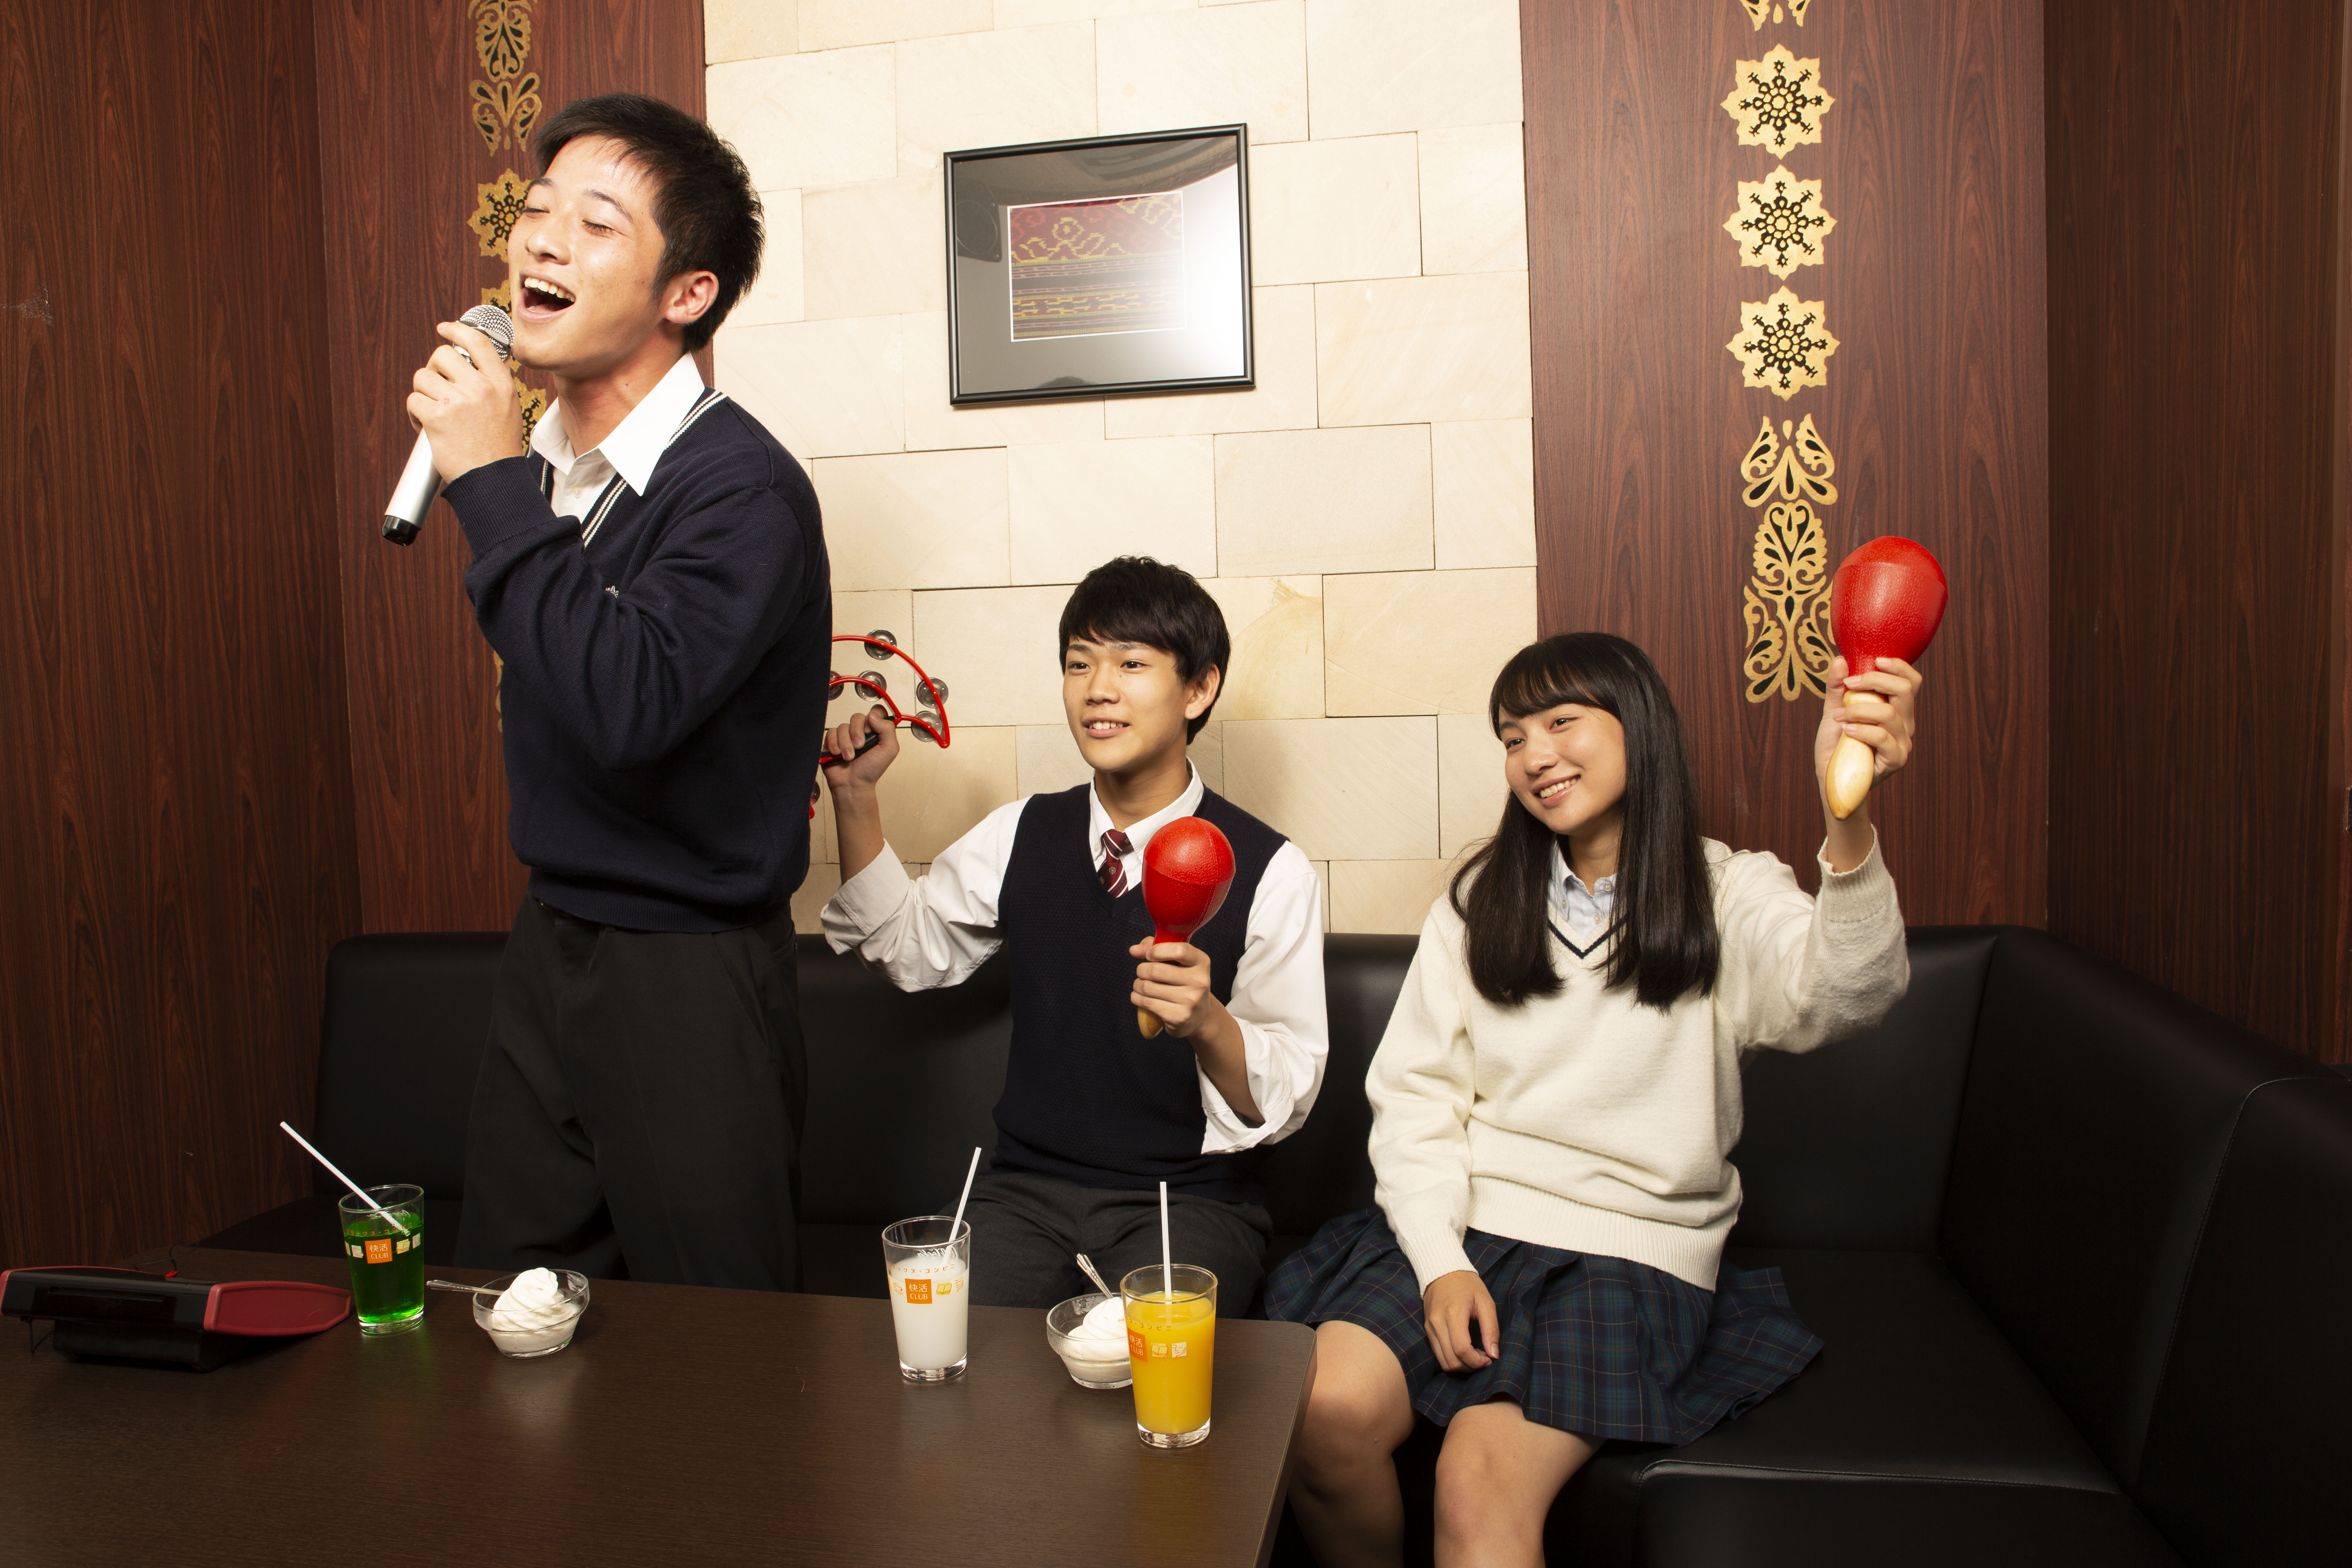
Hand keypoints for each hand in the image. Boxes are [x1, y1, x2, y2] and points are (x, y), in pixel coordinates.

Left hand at [404, 320, 523, 483]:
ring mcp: (458, 401)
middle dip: (434, 369)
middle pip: (442, 355)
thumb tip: (471, 360)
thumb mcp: (508, 408)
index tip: (445, 328)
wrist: (492, 481)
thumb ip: (492, 383)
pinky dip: (414, 414)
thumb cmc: (498, 449)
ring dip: (422, 393)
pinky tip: (426, 426)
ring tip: (433, 412)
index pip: (477, 341)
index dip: (457, 329)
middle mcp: (481, 388)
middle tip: (438, 388)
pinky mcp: (437, 417)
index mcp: (501, 383)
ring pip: (422, 377)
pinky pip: (413, 400)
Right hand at [820, 703, 898, 791]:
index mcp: (876, 730)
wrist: (853, 784)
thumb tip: (874, 715)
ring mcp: (846, 735)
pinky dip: (834, 744)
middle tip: (859, 747)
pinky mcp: (833, 740)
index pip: (876, 711)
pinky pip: (830, 732)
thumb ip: (888, 729)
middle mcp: (861, 730)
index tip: (870, 730)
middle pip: (857, 717)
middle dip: (857, 733)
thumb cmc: (871, 770)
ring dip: (845, 743)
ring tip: (848, 757)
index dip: (873, 717)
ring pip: (843, 726)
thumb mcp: (889, 750)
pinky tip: (837, 754)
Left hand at [1129, 939, 1219, 1037]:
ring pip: (1147, 987)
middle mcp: (1199, 981)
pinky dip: (1136, 998)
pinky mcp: (1179, 1017)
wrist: (1199, 1015)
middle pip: (1156, 970)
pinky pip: (1147, 1003)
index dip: (1158, 950)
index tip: (1149, 955)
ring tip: (1141, 985)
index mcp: (1201, 962)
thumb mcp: (1177, 961)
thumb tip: (1134, 950)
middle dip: (1141, 970)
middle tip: (1142, 973)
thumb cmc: (1183, 982)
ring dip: (1137, 984)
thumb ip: (1156, 947)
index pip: (1179, 950)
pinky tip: (1141, 997)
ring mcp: (1191, 1001)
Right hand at [1422, 1269, 1498, 1371]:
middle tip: (1484, 1358)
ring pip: (1443, 1362)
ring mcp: (1429, 1328)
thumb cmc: (1468, 1285)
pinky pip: (1438, 1354)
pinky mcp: (1427, 1330)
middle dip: (1471, 1367)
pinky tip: (1464, 1351)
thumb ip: (1491, 1329)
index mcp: (1452, 1314)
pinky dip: (1452, 1359)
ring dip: (1461, 1366)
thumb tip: (1494, 1355)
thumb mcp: (1485, 1303)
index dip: (1477, 1361)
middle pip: (1452, 1361)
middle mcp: (1437, 1324)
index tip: (1489, 1358)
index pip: (1461, 1350)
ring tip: (1475, 1356)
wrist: (1442, 1271)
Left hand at [1813, 654, 1922, 796]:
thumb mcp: (1834, 712)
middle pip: (1906, 690)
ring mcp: (1903, 743)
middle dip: (1875, 681)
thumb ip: (1837, 688)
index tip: (1875, 660)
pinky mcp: (1896, 760)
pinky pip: (1883, 737)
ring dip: (1859, 709)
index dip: (1898, 666)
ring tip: (1839, 717)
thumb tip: (1841, 660)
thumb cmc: (1836, 745)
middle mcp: (1905, 724)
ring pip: (1889, 713)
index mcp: (1897, 710)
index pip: (1911, 682)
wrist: (1832, 779)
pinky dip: (1862, 730)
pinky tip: (1846, 731)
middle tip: (1849, 685)